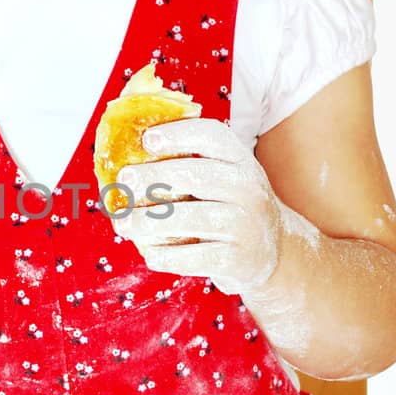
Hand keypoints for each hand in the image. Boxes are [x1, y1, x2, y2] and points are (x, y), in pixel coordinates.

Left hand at [115, 118, 298, 295]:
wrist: (273, 251)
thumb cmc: (229, 205)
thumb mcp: (222, 175)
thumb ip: (185, 158)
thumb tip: (127, 139)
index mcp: (240, 160)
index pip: (212, 136)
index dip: (179, 134)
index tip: (147, 139)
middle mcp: (248, 188)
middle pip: (197, 175)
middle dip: (155, 177)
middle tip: (124, 181)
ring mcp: (245, 225)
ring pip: (192, 218)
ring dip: (150, 221)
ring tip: (123, 223)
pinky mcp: (238, 260)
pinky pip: (197, 258)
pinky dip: (168, 257)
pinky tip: (149, 254)